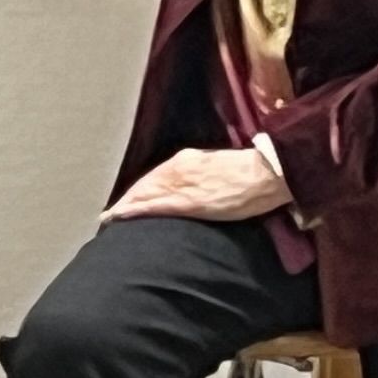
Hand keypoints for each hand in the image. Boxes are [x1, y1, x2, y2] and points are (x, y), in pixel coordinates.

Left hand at [105, 147, 293, 223]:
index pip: (155, 176)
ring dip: (125, 207)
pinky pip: (154, 206)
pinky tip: (118, 216)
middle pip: (144, 186)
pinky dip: (134, 211)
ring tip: (110, 219)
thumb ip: (200, 173)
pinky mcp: (188, 202)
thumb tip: (194, 184)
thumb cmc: (251, 171)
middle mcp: (177, 169)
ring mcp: (181, 185)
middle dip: (128, 199)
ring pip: (143, 195)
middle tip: (112, 213)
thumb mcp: (218, 165)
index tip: (128, 198)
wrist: (268, 173)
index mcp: (187, 159)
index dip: (140, 189)